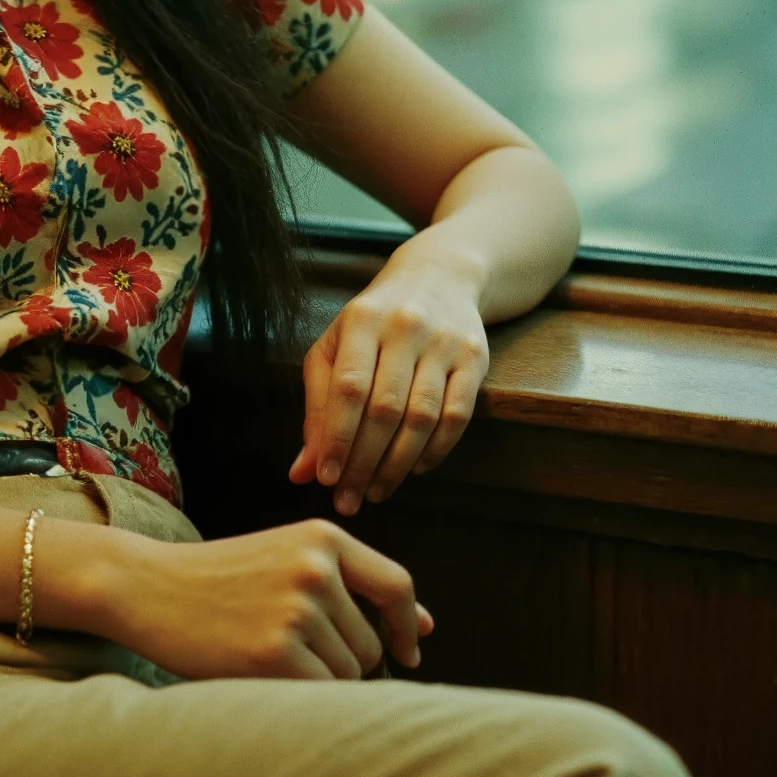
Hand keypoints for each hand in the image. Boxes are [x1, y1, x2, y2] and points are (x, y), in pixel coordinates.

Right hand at [108, 519, 431, 680]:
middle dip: (344, 658)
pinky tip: (261, 672)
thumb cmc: (224, 578)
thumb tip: (425, 629)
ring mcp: (296, 610)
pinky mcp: (274, 653)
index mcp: (324, 538)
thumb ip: (355, 586)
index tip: (409, 651)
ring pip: (347, 674)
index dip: (408, 625)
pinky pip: (319, 695)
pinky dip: (299, 695)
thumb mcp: (290, 558)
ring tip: (267, 649)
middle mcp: (316, 569)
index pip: (397, 586)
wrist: (150, 586)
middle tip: (289, 644)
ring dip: (320, 678)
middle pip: (371, 644)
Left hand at [289, 243, 489, 516]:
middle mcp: (404, 327)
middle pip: (384, 408)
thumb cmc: (373, 321)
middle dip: (363, 462)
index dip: (336, 438)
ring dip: (397, 464)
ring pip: (422, 416)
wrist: (440, 276)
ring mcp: (444, 342)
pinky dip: (436, 451)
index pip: (348, 388)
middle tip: (349, 500)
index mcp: (362, 319)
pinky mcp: (475, 358)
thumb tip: (301, 472)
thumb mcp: (335, 347)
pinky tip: (414, 470)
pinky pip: (457, 416)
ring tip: (377, 491)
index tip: (325, 479)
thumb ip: (317, 408)